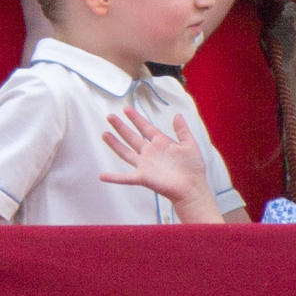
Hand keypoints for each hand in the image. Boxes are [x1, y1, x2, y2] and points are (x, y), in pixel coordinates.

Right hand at [101, 107, 223, 223]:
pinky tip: (102, 176)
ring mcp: (145, 165)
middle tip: (110, 116)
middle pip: (132, 137)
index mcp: (161, 142)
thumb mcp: (189, 144)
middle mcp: (150, 152)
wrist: (192, 187)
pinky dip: (114, 178)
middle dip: (121, 127)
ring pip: (126, 152)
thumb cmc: (192, 167)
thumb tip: (177, 114)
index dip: (136, 118)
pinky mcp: (143, 177)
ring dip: (115, 144)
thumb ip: (182, 130)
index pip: (145, 127)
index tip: (126, 109)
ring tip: (104, 134)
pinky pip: (125, 178)